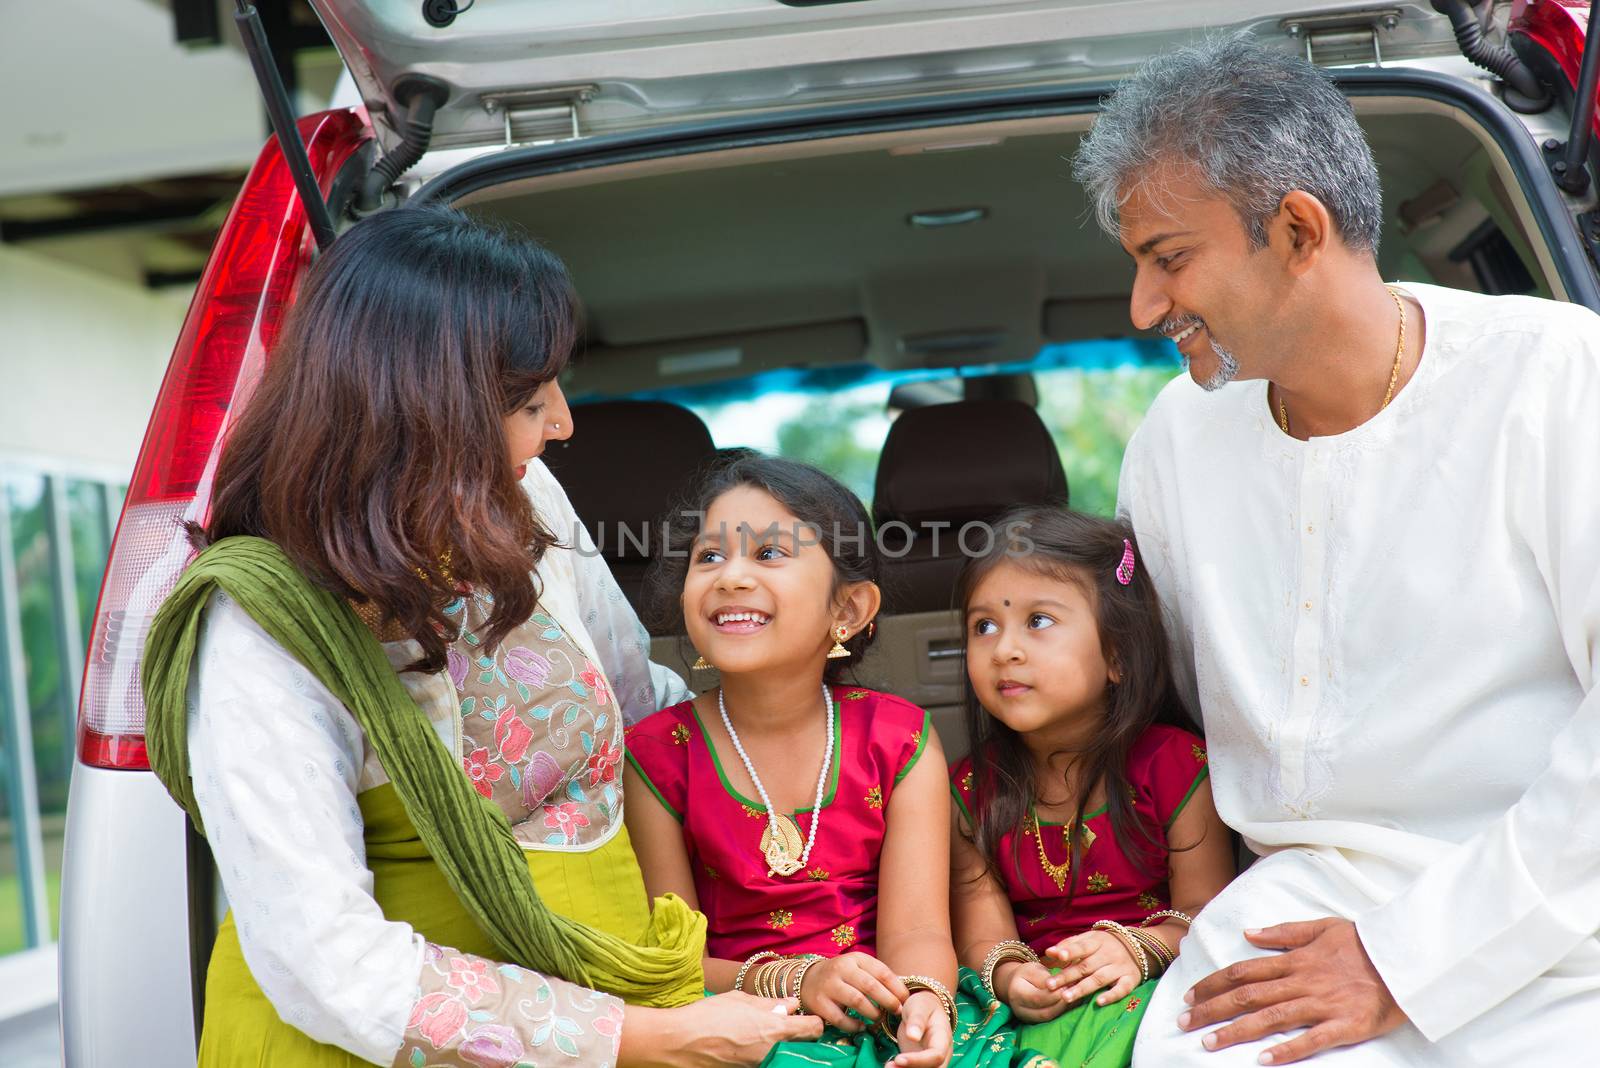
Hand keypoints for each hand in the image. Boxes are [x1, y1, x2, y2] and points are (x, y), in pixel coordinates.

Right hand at [619, 993, 823, 1066]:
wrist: (681, 1042)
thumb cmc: (708, 1015)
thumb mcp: (740, 999)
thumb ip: (769, 1003)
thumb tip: (790, 1005)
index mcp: (774, 1029)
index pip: (813, 1029)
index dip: (815, 1021)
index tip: (810, 1016)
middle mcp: (771, 1051)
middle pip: (801, 1044)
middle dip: (800, 1035)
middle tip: (791, 1024)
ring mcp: (759, 1065)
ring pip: (782, 1053)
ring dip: (780, 1044)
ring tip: (763, 1032)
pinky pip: (764, 1060)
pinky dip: (764, 1052)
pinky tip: (750, 1042)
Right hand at [798, 952, 908, 1032]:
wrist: (808, 979)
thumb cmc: (842, 976)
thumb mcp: (858, 968)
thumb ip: (878, 977)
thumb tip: (904, 994)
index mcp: (856, 958)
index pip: (881, 971)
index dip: (897, 987)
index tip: (906, 1000)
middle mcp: (842, 969)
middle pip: (871, 986)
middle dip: (888, 1001)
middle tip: (897, 1012)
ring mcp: (829, 985)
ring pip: (857, 1001)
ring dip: (873, 1013)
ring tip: (879, 1018)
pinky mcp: (819, 1003)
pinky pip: (841, 1018)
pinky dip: (854, 1025)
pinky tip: (861, 1026)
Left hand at [890, 989, 952, 1067]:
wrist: (925, 1008)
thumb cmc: (923, 1005)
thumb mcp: (920, 1006)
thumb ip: (917, 1020)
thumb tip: (913, 1037)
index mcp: (943, 1038)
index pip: (936, 1056)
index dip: (919, 1061)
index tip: (899, 1059)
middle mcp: (941, 1053)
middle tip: (890, 1067)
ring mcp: (930, 1060)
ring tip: (888, 1067)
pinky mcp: (919, 1063)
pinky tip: (889, 1067)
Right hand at [997, 960, 1070, 1023]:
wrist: (1015, 985)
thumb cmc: (1026, 974)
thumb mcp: (1033, 970)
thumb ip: (1045, 979)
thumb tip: (1062, 987)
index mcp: (1016, 993)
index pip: (1038, 998)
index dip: (1055, 994)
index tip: (1069, 986)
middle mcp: (1019, 1010)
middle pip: (1045, 1012)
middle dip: (1062, 1004)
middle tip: (1075, 994)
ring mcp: (1027, 1019)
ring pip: (1049, 1019)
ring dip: (1063, 1009)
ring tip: (1074, 998)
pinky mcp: (1034, 1023)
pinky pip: (1050, 1020)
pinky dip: (1061, 1013)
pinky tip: (1070, 1004)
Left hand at [1045, 930, 1143, 1006]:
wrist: (1136, 947)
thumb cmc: (1104, 945)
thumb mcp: (1088, 940)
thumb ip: (1069, 946)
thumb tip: (1049, 952)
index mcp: (1097, 942)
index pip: (1082, 947)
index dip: (1070, 951)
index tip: (1058, 957)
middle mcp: (1109, 954)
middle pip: (1086, 966)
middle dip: (1067, 976)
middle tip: (1050, 985)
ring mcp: (1120, 968)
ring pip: (1099, 979)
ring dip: (1082, 988)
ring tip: (1065, 997)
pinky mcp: (1130, 980)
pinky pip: (1122, 989)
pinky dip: (1111, 996)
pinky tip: (1098, 1002)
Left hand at [1179, 918, 1406, 1063]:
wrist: (1406, 957)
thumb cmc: (1363, 943)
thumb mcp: (1320, 926)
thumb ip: (1283, 931)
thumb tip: (1248, 934)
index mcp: (1294, 959)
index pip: (1243, 971)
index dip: (1213, 984)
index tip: (1190, 996)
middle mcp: (1301, 981)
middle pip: (1247, 996)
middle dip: (1211, 1009)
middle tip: (1184, 1022)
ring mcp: (1322, 1005)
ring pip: (1270, 1018)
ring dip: (1235, 1031)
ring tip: (1209, 1042)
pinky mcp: (1345, 1026)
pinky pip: (1311, 1040)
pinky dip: (1286, 1050)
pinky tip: (1262, 1061)